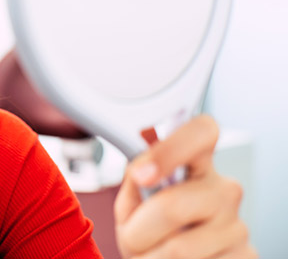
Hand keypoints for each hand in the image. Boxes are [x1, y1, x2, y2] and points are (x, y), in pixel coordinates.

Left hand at [114, 115, 256, 258]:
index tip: (141, 174)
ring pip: (179, 248)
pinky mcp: (246, 255)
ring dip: (151, 257)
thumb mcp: (133, 202)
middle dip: (139, 229)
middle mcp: (223, 190)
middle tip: (134, 237)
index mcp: (197, 164)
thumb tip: (140, 170)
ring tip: (153, 252)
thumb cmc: (149, 230)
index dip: (170, 150)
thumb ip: (133, 180)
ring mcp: (238, 226)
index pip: (201, 133)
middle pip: (172, 206)